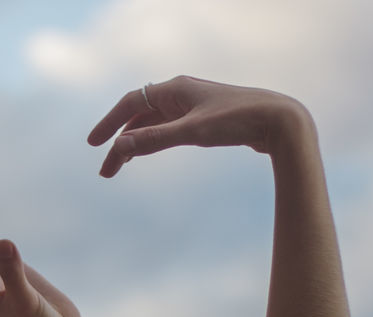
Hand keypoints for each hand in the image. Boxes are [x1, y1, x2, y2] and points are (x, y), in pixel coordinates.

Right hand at [88, 75, 309, 176]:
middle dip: (120, 142)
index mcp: (175, 89)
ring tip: (121, 165)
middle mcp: (181, 93)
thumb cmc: (236, 121)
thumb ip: (154, 140)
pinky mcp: (204, 119)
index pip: (131, 103)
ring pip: (153, 124)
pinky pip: (168, 129)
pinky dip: (153, 141)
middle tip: (107, 171)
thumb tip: (119, 147)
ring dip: (135, 144)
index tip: (94, 145)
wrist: (278, 121)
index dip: (109, 123)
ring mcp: (192, 106)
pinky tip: (148, 152)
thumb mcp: (192, 132)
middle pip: (139, 117)